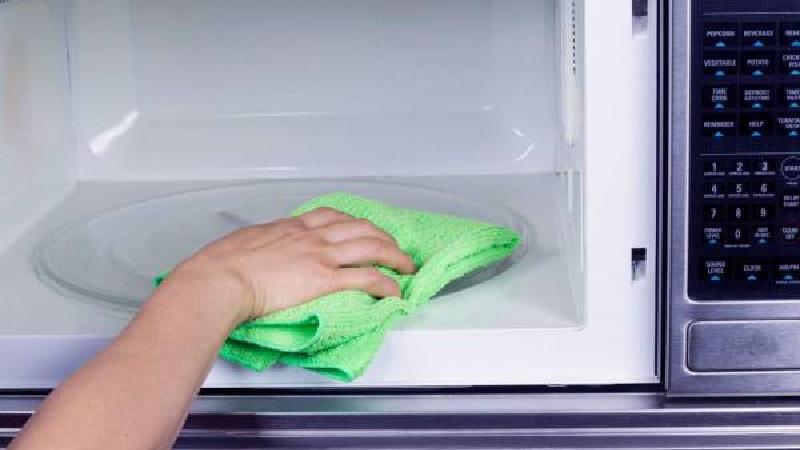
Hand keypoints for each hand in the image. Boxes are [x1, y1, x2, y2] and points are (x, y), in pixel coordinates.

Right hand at [161, 207, 414, 323]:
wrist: (220, 279)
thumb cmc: (222, 265)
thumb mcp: (245, 243)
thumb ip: (262, 244)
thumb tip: (260, 251)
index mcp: (291, 226)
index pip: (332, 216)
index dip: (354, 222)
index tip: (362, 230)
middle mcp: (311, 236)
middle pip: (360, 227)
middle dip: (383, 237)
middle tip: (393, 249)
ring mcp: (321, 255)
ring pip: (372, 247)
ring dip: (395, 257)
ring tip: (406, 267)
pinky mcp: (325, 279)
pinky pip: (367, 277)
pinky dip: (387, 283)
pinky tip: (396, 290)